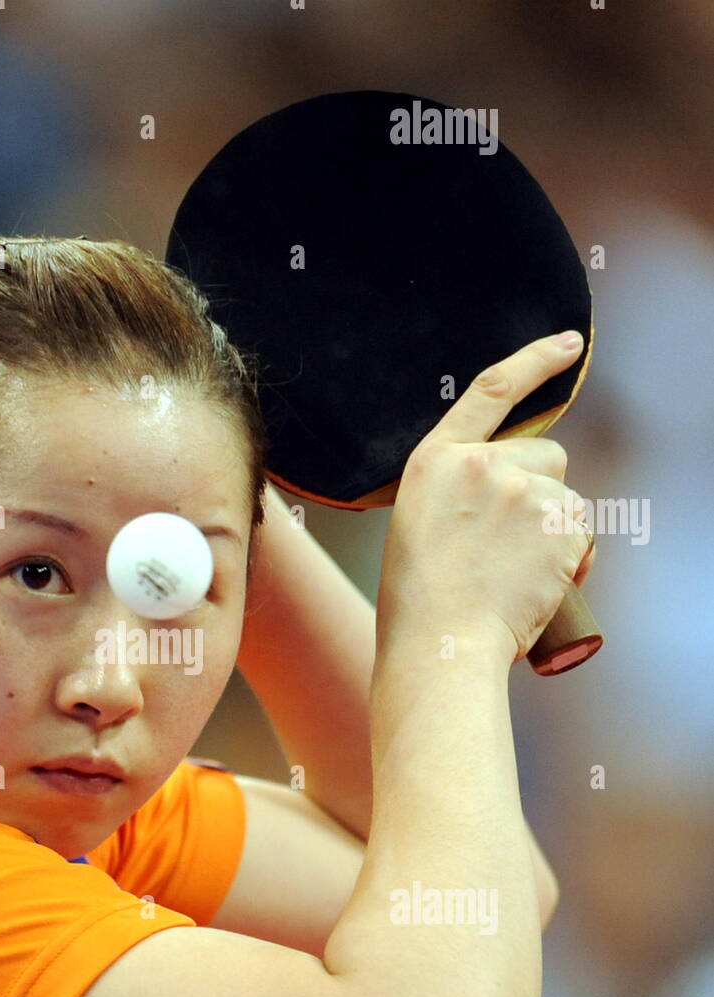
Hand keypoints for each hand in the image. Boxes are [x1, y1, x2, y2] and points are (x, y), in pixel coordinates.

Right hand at [377, 332, 596, 666]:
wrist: (440, 644)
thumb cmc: (421, 602)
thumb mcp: (421, 524)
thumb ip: (459, 490)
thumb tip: (514, 488)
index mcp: (434, 460)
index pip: (492, 390)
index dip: (535, 361)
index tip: (568, 344)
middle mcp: (481, 464)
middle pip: (545, 454)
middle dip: (543, 490)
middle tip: (510, 545)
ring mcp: (523, 491)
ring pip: (567, 498)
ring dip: (556, 531)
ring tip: (515, 575)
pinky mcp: (559, 523)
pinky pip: (583, 535)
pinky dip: (571, 560)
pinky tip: (536, 586)